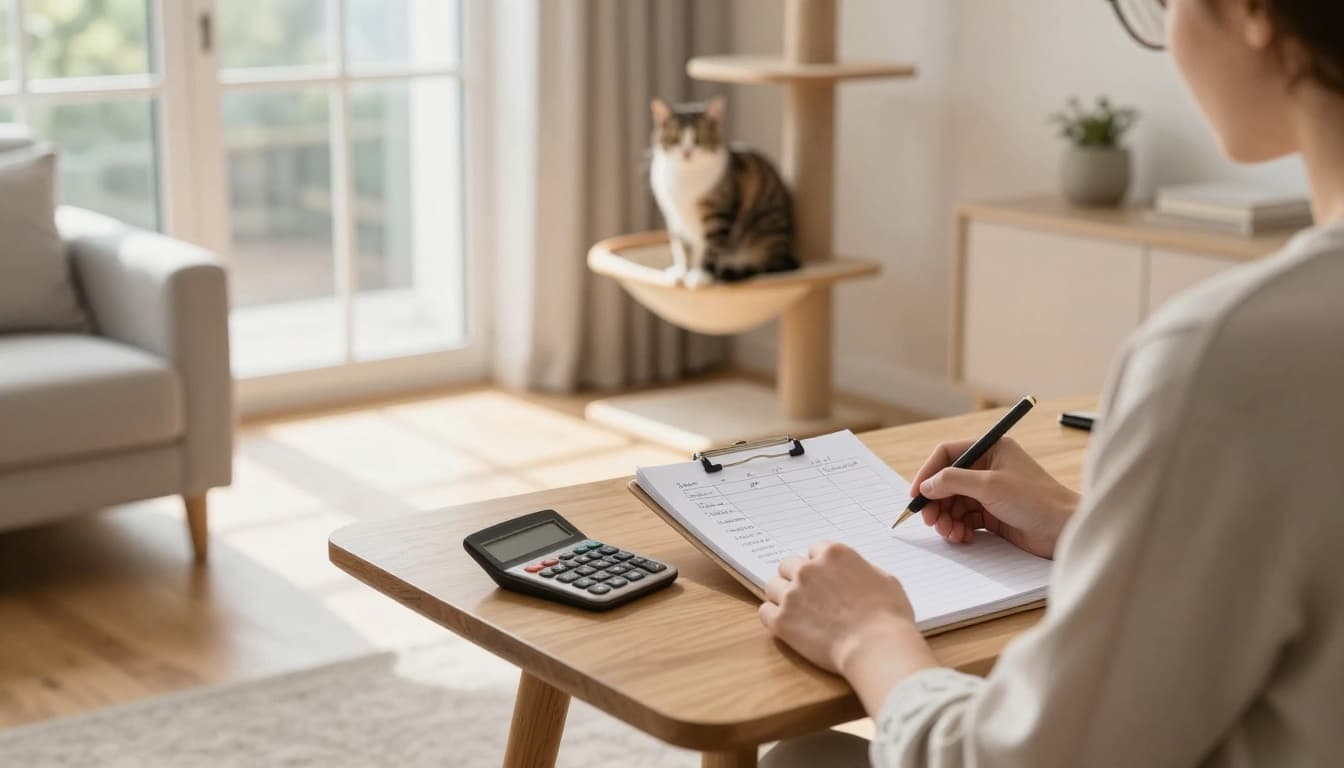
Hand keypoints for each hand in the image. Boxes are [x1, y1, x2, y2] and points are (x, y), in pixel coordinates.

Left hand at [759, 542, 937, 714]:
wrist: (877, 647)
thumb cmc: (889, 617)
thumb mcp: (885, 580)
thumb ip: (862, 570)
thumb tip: (853, 573)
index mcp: (834, 554)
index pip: (814, 548)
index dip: (819, 563)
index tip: (823, 576)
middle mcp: (809, 569)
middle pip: (788, 564)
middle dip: (796, 577)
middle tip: (808, 595)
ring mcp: (792, 594)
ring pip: (772, 585)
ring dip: (782, 595)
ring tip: (796, 610)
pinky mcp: (782, 620)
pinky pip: (765, 611)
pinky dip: (774, 617)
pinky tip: (787, 625)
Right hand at [910, 437, 1078, 558]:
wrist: (1065, 530)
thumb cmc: (1036, 500)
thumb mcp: (990, 485)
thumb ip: (953, 481)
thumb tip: (926, 485)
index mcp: (991, 449)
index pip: (947, 455)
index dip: (928, 473)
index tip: (916, 495)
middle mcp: (989, 467)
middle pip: (947, 482)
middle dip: (936, 502)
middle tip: (930, 521)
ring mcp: (991, 491)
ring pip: (954, 502)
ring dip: (947, 518)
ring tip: (949, 533)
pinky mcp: (994, 514)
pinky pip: (965, 518)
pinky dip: (959, 528)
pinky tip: (962, 537)